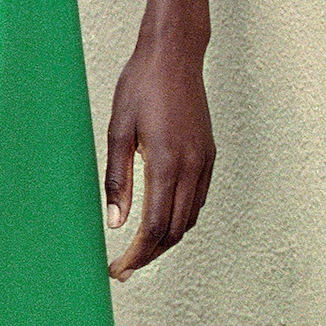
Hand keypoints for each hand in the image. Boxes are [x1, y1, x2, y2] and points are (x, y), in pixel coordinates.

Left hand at [105, 36, 214, 277]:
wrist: (174, 56)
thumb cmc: (140, 87)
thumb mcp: (118, 132)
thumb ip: (118, 180)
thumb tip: (116, 223)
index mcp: (166, 163)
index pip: (154, 228)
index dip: (136, 255)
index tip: (117, 269)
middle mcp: (191, 168)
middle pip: (174, 232)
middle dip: (149, 255)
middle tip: (123, 268)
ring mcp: (204, 162)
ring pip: (188, 220)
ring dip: (165, 240)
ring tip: (138, 249)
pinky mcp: (209, 156)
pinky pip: (198, 201)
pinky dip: (179, 219)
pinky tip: (160, 219)